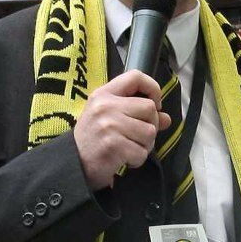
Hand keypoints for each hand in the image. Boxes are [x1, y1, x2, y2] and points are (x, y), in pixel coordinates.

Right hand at [74, 70, 171, 190]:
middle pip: (149, 108)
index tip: (155, 104)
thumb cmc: (93, 139)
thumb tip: (166, 118)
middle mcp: (106, 106)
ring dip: (144, 145)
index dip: (153, 88)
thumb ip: (137, 113)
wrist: (73, 164)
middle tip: (136, 136)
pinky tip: (123, 159)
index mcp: (104, 94)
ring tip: (128, 148)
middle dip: (150, 125)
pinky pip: (142, 152)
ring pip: (150, 132)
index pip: (136, 76)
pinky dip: (137, 160)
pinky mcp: (114, 146)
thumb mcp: (110, 118)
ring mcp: (109, 126)